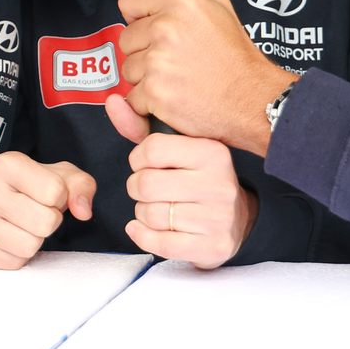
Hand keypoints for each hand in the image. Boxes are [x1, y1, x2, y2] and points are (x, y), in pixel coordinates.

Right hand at [0, 151, 95, 270]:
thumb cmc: (28, 187)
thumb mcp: (59, 175)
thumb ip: (81, 186)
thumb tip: (83, 211)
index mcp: (7, 165)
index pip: (55, 191)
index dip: (59, 198)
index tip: (46, 195)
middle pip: (45, 222)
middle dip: (49, 221)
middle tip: (36, 212)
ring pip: (29, 246)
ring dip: (34, 239)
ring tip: (23, 225)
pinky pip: (14, 263)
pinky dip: (18, 254)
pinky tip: (10, 237)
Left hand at [106, 94, 257, 268]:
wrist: (237, 220)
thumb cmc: (198, 179)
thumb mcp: (178, 149)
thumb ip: (140, 127)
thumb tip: (112, 102)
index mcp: (213, 152)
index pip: (152, 149)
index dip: (137, 160)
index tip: (144, 165)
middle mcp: (219, 183)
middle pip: (146, 184)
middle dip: (136, 188)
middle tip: (145, 190)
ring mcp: (218, 218)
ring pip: (150, 215)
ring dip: (141, 213)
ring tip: (155, 208)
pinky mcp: (213, 246)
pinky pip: (160, 244)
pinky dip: (142, 236)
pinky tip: (142, 229)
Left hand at [117, 0, 296, 155]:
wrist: (253, 100)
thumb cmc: (238, 58)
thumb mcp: (219, 7)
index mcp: (181, 1)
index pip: (128, 1)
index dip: (138, 16)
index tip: (147, 27)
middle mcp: (166, 27)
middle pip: (126, 38)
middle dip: (143, 50)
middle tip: (173, 59)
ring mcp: (158, 61)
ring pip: (128, 69)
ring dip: (146, 77)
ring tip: (177, 78)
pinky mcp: (154, 92)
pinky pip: (133, 97)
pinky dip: (149, 103)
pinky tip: (174, 97)